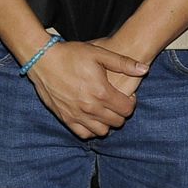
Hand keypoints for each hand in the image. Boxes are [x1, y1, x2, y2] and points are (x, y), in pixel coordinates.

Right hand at [27, 41, 150, 138]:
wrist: (42, 59)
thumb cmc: (71, 54)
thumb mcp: (98, 53)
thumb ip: (123, 63)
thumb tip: (145, 69)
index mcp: (101, 92)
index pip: (127, 109)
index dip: (131, 102)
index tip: (126, 95)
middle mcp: (90, 107)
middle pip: (117, 122)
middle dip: (120, 112)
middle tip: (115, 101)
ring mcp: (77, 115)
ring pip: (102, 131)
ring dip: (107, 123)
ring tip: (103, 110)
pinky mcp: (65, 118)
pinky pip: (84, 134)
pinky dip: (90, 129)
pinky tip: (90, 117)